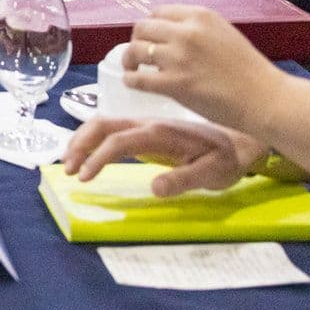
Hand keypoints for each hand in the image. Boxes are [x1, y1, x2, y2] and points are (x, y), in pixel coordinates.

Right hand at [62, 116, 267, 196]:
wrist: (242, 140)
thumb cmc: (228, 158)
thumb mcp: (214, 173)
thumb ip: (185, 180)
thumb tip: (155, 187)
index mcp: (162, 132)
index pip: (121, 141)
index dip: (98, 158)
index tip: (85, 178)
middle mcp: (150, 123)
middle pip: (104, 124)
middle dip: (80, 144)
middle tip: (67, 168)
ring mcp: (146, 124)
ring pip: (105, 123)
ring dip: (82, 140)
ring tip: (69, 163)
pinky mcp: (146, 130)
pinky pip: (113, 129)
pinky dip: (93, 139)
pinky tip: (86, 154)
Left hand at [122, 4, 290, 131]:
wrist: (265, 98)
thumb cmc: (249, 70)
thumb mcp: (224, 33)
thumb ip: (198, 30)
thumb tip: (171, 35)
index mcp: (200, 16)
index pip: (158, 12)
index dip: (150, 26)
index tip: (150, 38)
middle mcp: (186, 31)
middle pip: (142, 28)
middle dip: (137, 41)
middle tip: (139, 55)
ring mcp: (179, 57)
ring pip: (135, 50)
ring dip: (129, 60)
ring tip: (133, 69)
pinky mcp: (175, 84)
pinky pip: (138, 79)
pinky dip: (131, 80)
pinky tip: (133, 83)